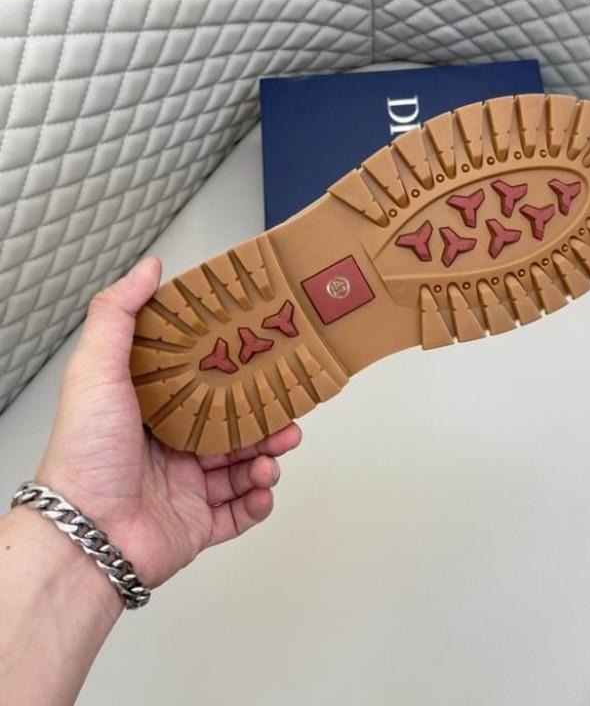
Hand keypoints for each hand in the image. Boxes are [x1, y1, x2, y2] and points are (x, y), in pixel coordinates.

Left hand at [36, 256, 301, 587]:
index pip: (206, 387)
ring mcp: (186, 489)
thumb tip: (148, 269)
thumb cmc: (86, 454)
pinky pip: (240, 513)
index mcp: (152, 413)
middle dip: (265, 421)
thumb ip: (118, 314)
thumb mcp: (95, 370)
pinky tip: (262, 487)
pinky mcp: (198, 525)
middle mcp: (170, 450)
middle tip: (286, 414)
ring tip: (276, 453)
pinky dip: (258, 500)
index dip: (238, 376)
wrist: (86, 536)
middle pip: (233, 428)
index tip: (264, 363)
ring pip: (243, 468)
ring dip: (268, 458)